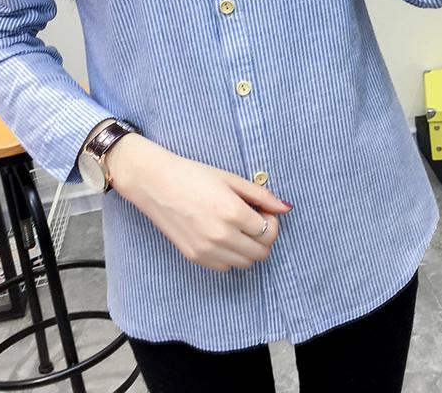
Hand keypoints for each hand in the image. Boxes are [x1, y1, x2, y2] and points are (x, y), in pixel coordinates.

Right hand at [106, 133, 293, 271]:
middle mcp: (222, 235)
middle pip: (261, 252)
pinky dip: (231, 256)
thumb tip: (286, 207)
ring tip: (238, 228)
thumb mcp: (230, 179)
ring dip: (249, 248)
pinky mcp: (195, 257)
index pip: (270, 231)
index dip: (272, 221)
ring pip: (245, 263)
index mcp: (233, 212)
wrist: (156, 184)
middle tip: (253, 220)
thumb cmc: (193, 175)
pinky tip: (222, 236)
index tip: (263, 211)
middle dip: (264, 237)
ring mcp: (207, 250)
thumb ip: (261, 195)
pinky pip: (225, 267)